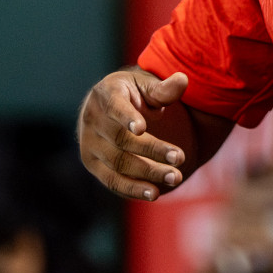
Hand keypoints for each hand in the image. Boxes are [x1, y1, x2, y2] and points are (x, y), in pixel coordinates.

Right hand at [78, 67, 189, 199]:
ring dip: (147, 173)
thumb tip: (183, 79)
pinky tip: (153, 192)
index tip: (142, 128)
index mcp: (106, 94)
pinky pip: (111, 180)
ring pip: (118, 163)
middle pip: (122, 140)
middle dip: (153, 150)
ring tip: (175, 178)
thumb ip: (164, 88)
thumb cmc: (133, 94)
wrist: (107, 107)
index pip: (114, 106)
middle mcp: (92, 119)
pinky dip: (132, 188)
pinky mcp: (92, 163)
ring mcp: (89, 144)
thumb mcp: (147, 86)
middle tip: (181, 159)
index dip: (127, 117)